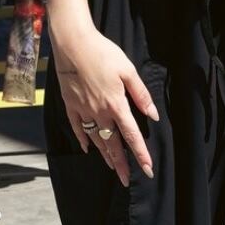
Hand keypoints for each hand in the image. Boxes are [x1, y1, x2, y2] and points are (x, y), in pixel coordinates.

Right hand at [52, 21, 158, 186]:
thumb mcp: (128, 71)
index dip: (141, 154)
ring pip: (96, 139)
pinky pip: (78, 128)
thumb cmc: (103, 54)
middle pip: (112, 144)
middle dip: (121, 164)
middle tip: (127, 180)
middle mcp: (99, 112)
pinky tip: (88, 149)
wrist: (73, 44)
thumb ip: (141, 95)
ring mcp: (83, 110)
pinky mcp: (70, 105)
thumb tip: (153, 115)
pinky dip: (84, 140)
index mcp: (116, 104)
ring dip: (105, 155)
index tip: (148, 169)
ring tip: (113, 168)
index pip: (131, 136)